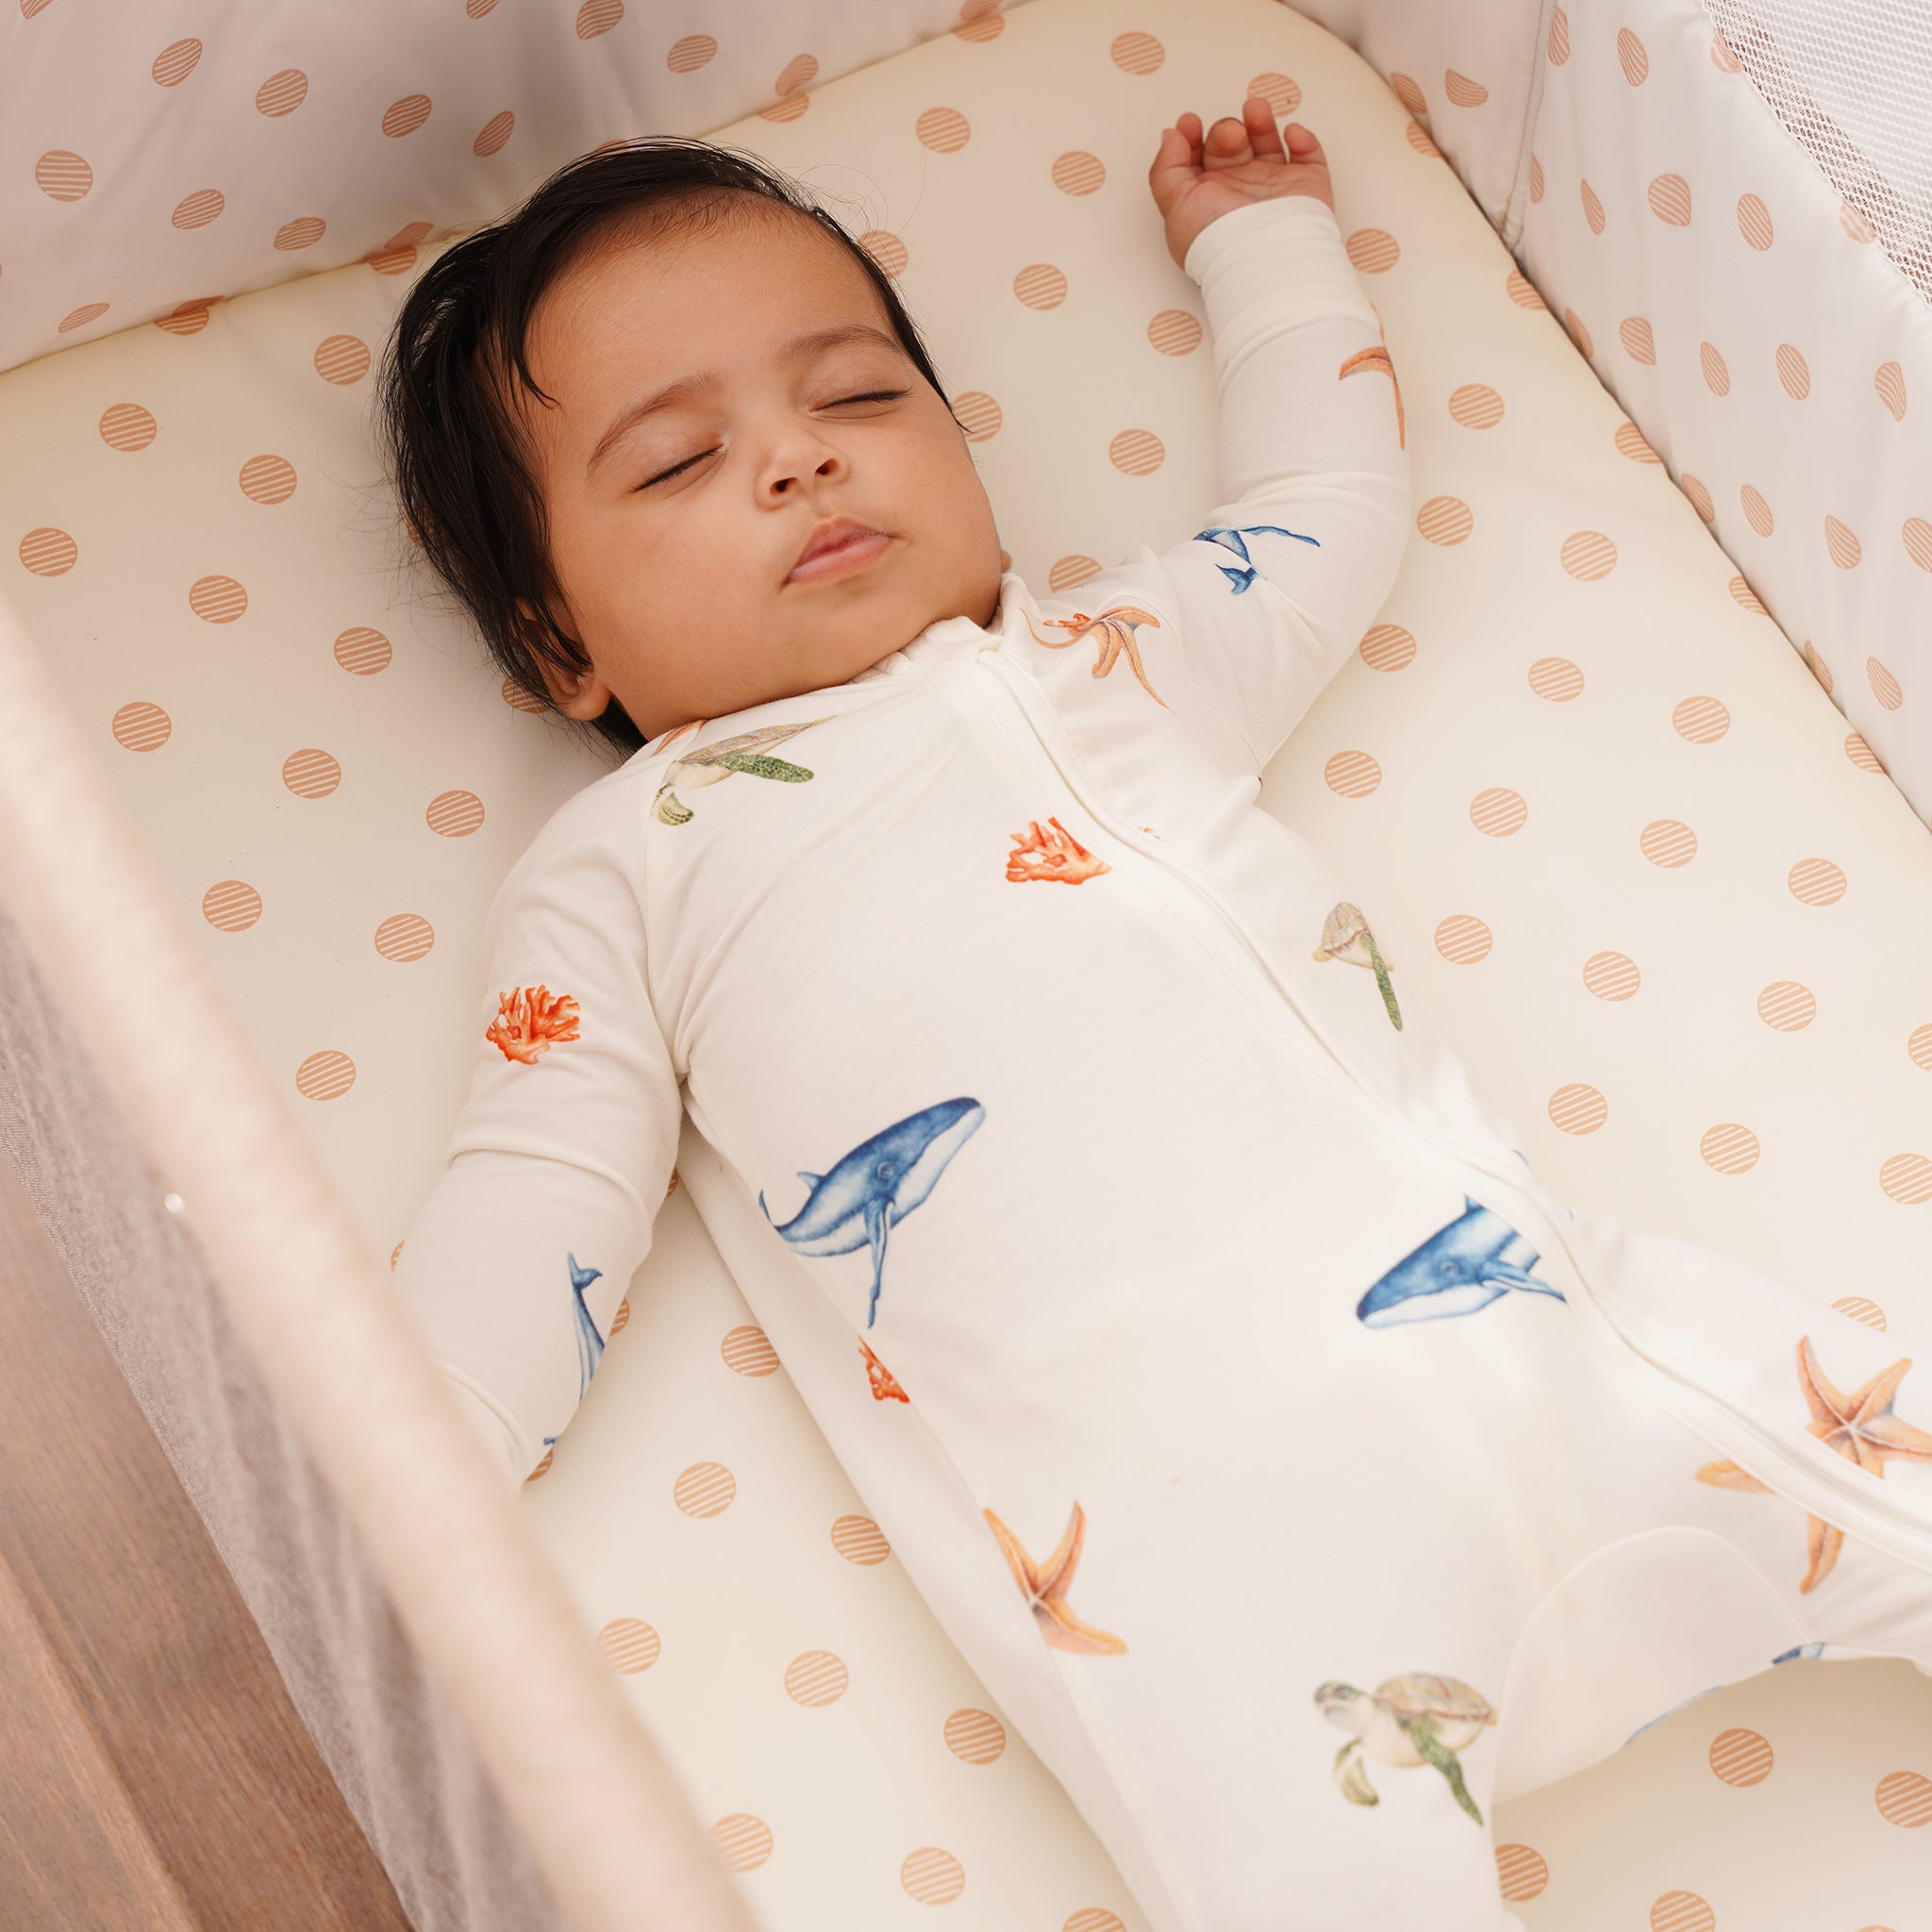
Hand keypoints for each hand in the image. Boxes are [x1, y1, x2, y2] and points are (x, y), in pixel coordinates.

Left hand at [1148, 99, 1333, 269]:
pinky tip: (1290, 134)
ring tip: (1255, 111)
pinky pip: (1307, 155)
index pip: (1197, 157)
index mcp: (1207, 197)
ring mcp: (1273, 188)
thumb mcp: (1175, 205)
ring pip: (1267, 143)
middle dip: (1224, 131)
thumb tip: (1171, 136)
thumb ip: (1166, 168)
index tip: (1189, 123)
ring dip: (1260, 121)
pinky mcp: (1305, 188)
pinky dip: (1303, 139)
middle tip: (1229, 137)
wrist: (1262, 259)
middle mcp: (1239, 191)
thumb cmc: (1217, 241)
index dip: (1191, 136)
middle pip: (1230, 145)